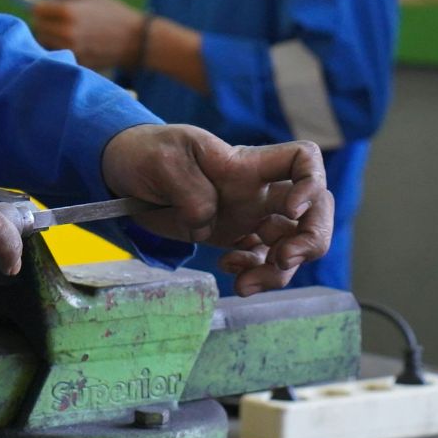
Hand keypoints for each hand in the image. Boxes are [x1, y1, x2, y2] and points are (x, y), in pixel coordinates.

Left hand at [30, 0, 144, 69]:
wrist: (135, 40)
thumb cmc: (113, 13)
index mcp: (68, 12)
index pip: (37, 10)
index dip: (41, 7)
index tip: (47, 8)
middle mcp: (65, 32)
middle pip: (38, 27)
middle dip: (44, 22)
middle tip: (55, 20)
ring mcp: (69, 50)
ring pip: (44, 43)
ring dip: (49, 36)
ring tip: (64, 32)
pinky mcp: (75, 62)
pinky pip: (57, 54)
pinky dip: (59, 49)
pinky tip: (73, 43)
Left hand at [100, 125, 331, 295]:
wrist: (123, 175)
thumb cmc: (145, 153)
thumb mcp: (164, 159)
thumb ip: (191, 191)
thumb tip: (208, 224)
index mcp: (248, 164)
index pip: (304, 160)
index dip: (312, 184)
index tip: (290, 211)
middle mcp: (258, 191)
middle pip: (315, 210)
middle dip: (312, 240)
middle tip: (284, 260)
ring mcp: (248, 216)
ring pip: (291, 245)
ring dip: (280, 271)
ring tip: (245, 284)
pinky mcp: (233, 238)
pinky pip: (262, 261)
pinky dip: (255, 274)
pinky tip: (230, 271)